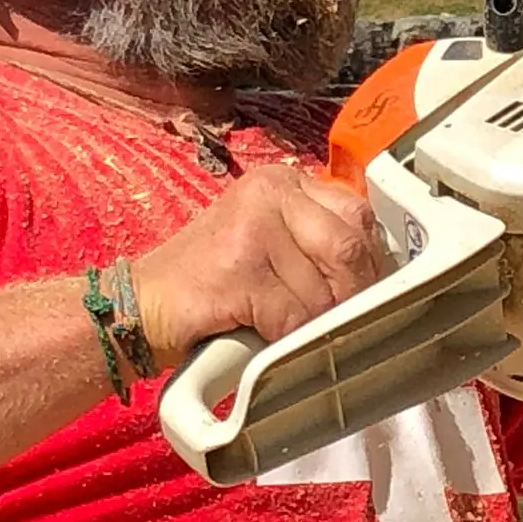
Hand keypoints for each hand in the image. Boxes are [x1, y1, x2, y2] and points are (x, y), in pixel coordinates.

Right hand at [133, 164, 385, 368]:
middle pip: (348, 248)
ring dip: (313, 325)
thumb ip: (316, 239)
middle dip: (351, 296)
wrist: (141, 305)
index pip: (357, 214)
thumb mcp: (268, 240)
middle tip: (334, 321)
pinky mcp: (238, 272)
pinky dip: (287, 341)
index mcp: (283, 180)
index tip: (366, 290)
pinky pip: (293, 317)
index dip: (369, 261)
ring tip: (285, 328)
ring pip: (324, 291)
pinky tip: (263, 337)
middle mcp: (270, 193)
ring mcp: (252, 229)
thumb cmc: (210, 281)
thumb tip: (381, 272)